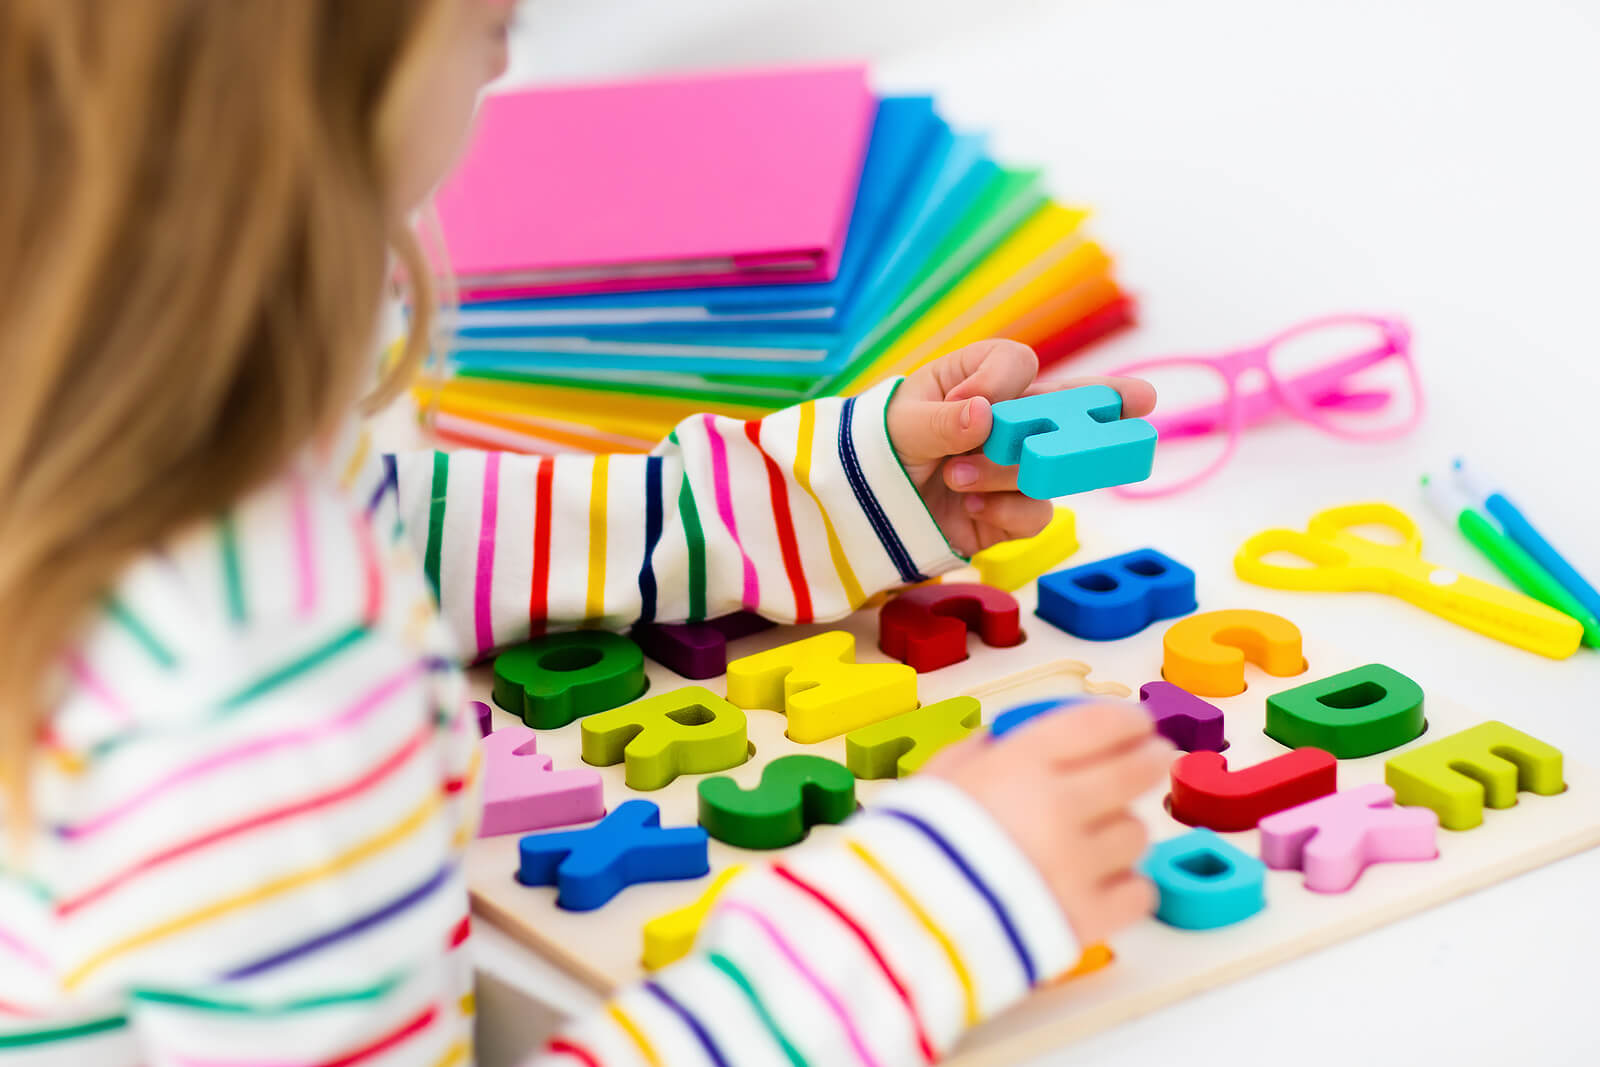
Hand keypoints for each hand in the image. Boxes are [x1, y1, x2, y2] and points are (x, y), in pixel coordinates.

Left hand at [886, 340, 1156, 555]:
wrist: (865, 511)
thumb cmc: (881, 450)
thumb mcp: (899, 428)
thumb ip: (940, 421)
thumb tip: (982, 413)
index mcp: (977, 378)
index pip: (1014, 365)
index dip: (1001, 383)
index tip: (975, 408)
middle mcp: (1007, 419)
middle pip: (1066, 407)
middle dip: (1107, 401)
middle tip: (1142, 398)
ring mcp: (1015, 466)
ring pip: (1046, 467)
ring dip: (1005, 474)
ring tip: (958, 478)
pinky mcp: (1012, 511)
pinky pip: (1035, 514)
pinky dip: (1005, 514)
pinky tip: (970, 510)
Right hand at [922, 702, 1173, 945]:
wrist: (902, 922)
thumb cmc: (912, 844)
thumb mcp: (940, 775)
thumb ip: (984, 751)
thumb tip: (1012, 737)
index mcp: (1023, 763)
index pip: (1101, 725)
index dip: (1128, 721)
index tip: (1136, 724)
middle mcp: (1061, 806)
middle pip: (1135, 771)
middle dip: (1148, 759)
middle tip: (1149, 760)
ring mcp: (1079, 864)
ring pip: (1136, 833)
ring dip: (1120, 828)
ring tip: (1094, 836)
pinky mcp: (1088, 918)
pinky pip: (1138, 891)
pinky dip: (1125, 885)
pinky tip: (1100, 881)